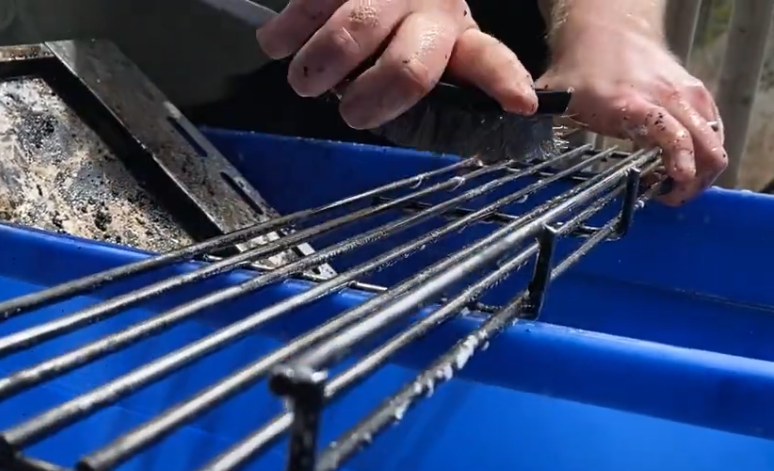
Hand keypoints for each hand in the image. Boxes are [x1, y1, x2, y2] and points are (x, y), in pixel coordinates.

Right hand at [254, 0, 539, 129]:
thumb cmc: (400, 24)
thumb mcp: (431, 48)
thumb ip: (426, 84)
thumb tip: (403, 127)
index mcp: (454, 36)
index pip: (486, 59)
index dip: (503, 81)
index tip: (522, 103)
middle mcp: (426, 8)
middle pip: (408, 68)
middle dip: (372, 102)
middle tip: (351, 113)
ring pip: (347, 38)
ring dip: (315, 71)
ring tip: (307, 81)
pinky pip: (303, 8)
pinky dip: (281, 37)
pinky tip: (280, 45)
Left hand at [537, 19, 727, 205]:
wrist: (610, 29)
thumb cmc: (581, 68)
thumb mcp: (554, 94)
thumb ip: (533, 119)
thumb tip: (507, 143)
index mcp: (633, 103)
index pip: (671, 136)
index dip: (680, 165)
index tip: (671, 188)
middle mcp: (667, 99)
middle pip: (705, 145)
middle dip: (694, 180)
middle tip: (667, 197)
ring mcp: (687, 96)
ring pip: (715, 140)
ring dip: (702, 169)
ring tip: (671, 183)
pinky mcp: (697, 95)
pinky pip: (715, 129)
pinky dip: (705, 151)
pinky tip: (681, 163)